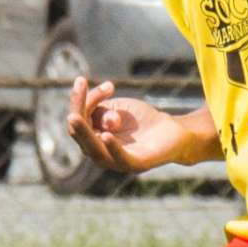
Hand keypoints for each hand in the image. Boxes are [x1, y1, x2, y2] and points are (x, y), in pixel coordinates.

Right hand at [66, 78, 184, 173]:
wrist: (172, 131)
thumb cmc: (140, 121)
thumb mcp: (117, 109)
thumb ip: (102, 111)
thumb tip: (105, 122)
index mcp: (92, 138)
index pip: (79, 118)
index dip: (82, 99)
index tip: (96, 81)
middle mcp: (99, 153)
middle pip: (79, 134)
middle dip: (77, 109)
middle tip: (78, 86)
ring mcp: (115, 162)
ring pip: (94, 149)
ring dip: (84, 131)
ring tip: (75, 116)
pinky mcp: (135, 165)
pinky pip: (120, 158)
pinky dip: (112, 147)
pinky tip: (106, 135)